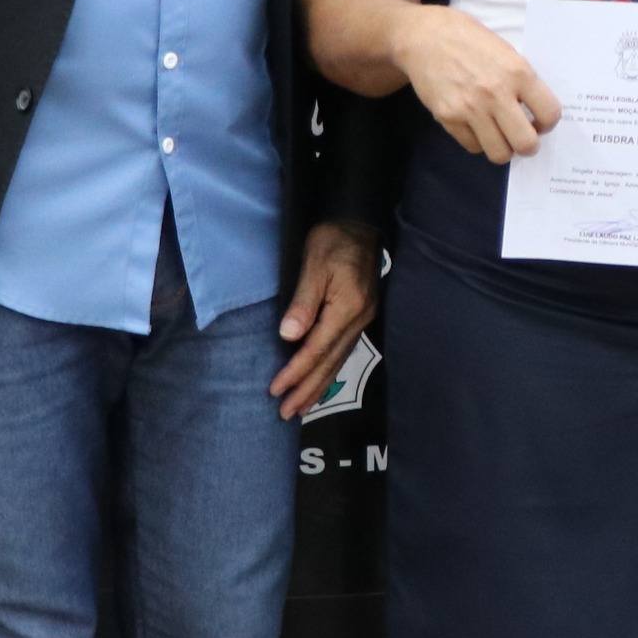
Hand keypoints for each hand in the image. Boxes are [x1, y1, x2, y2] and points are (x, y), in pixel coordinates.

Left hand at [269, 220, 381, 418]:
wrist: (360, 223)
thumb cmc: (334, 240)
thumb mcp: (314, 265)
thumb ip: (303, 303)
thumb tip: (289, 337)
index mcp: (346, 309)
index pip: (316, 349)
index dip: (296, 372)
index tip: (276, 391)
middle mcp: (358, 320)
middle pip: (330, 363)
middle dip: (307, 390)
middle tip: (286, 413)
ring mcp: (362, 320)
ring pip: (338, 361)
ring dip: (318, 387)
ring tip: (301, 407)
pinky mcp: (359, 317)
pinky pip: (342, 352)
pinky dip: (329, 371)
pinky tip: (320, 381)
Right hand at [396, 4, 561, 161]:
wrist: (424, 36)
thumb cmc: (468, 39)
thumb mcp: (505, 50)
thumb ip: (521, 80)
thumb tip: (535, 110)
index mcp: (517, 72)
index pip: (549, 113)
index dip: (548, 122)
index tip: (539, 121)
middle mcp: (496, 94)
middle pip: (526, 144)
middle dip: (529, 145)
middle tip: (522, 136)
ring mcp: (470, 109)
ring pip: (499, 153)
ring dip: (503, 147)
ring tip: (499, 134)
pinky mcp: (448, 118)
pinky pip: (473, 147)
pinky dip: (478, 141)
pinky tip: (476, 126)